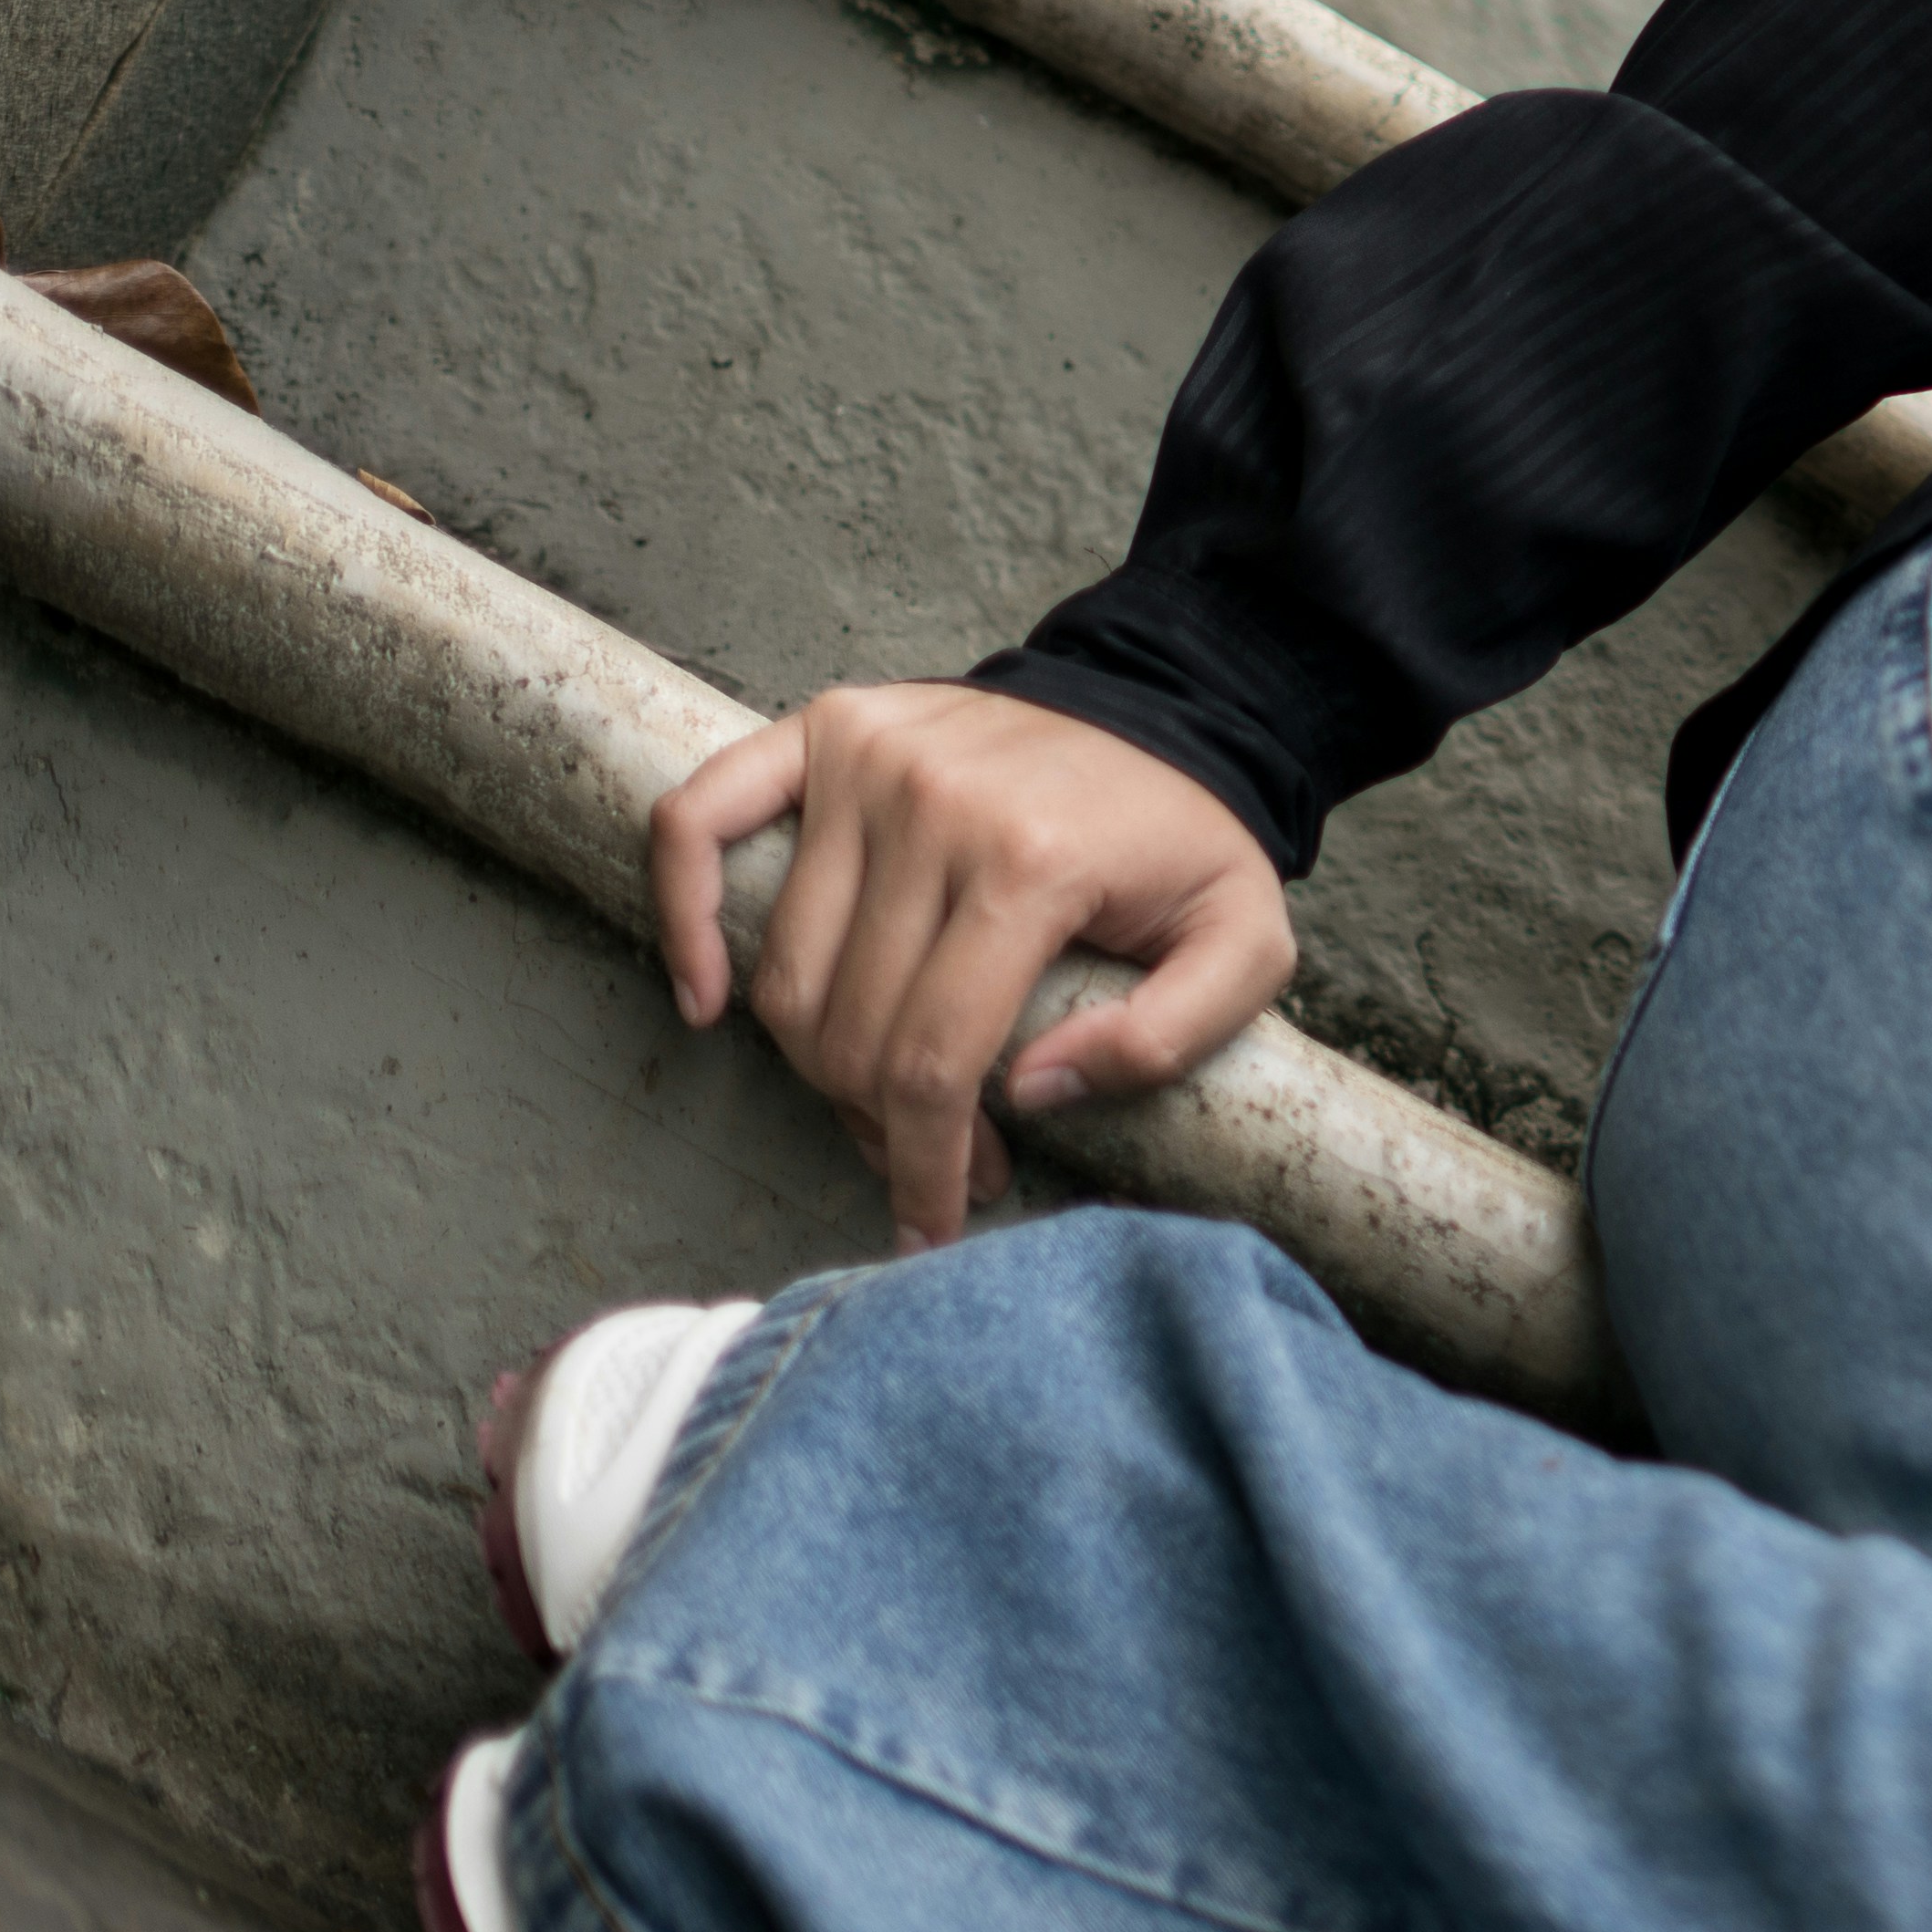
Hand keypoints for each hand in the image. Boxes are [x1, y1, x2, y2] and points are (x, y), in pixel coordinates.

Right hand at [646, 685, 1298, 1247]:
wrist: (1172, 709)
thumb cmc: (1193, 842)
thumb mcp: (1248, 948)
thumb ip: (1166, 1038)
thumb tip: (1027, 1093)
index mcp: (1032, 862)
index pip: (933, 1058)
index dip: (924, 1163)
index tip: (934, 1222)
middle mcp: (934, 806)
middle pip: (851, 1029)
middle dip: (885, 1129)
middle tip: (934, 1162)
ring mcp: (868, 761)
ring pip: (786, 970)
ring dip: (814, 1065)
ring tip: (880, 1103)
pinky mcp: (825, 729)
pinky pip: (700, 821)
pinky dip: (683, 915)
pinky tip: (708, 1002)